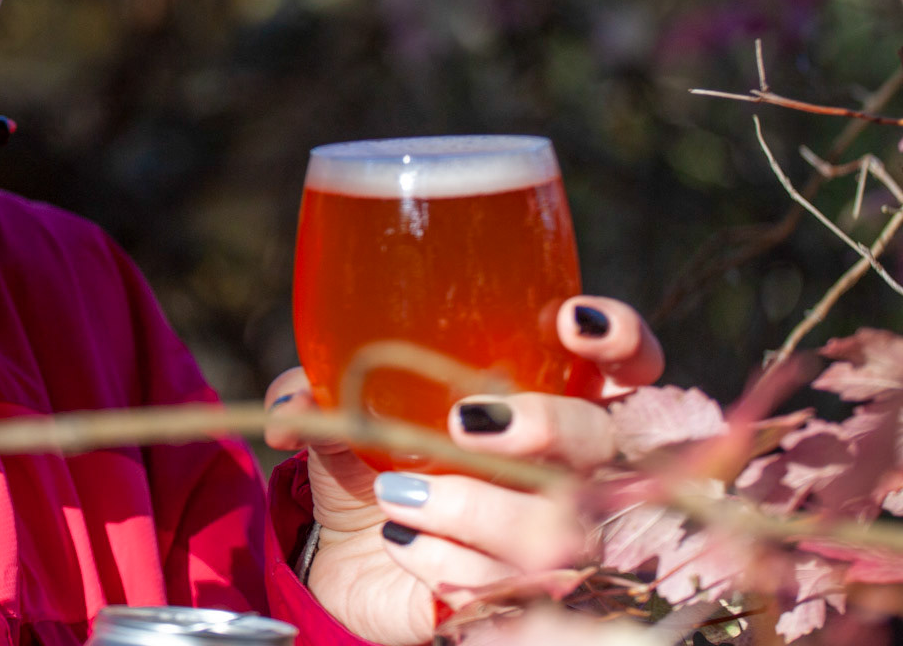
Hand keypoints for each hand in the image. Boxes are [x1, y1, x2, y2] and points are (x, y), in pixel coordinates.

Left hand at [263, 296, 664, 645]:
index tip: (569, 320)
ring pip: (561, 527)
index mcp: (547, 398)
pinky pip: (511, 588)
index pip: (628, 362)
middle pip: (602, 441)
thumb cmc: (371, 461)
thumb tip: (293, 407)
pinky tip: (405, 546)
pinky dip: (445, 563)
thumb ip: (315, 390)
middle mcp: (575, 468)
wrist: (352, 557)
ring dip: (471, 508)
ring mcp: (565, 539)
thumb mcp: (341, 415)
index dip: (621, 339)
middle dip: (540, 427)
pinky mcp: (534, 601)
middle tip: (465, 424)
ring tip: (396, 497)